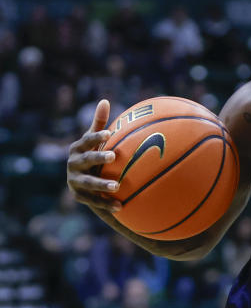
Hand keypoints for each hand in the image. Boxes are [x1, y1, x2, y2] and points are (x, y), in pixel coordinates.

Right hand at [66, 99, 121, 218]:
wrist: (79, 179)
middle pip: (86, 160)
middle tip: (113, 156)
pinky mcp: (79, 196)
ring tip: (117, 186)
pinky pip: (94, 201)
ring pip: (89, 183)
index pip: (87, 140)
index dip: (97, 137)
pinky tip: (120, 206)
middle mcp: (73, 164)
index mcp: (77, 148)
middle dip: (98, 158)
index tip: (109, 133)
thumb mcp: (94, 139)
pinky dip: (106, 204)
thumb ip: (99, 122)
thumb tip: (104, 100)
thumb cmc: (91, 153)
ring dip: (102, 184)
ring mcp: (75, 181)